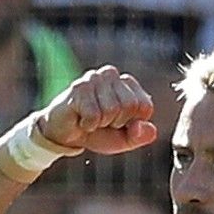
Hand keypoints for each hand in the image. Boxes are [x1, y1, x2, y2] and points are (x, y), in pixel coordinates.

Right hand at [35, 66, 157, 156]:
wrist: (63, 136)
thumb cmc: (96, 133)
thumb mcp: (123, 139)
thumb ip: (140, 135)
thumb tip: (149, 129)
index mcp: (126, 83)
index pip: (145, 106)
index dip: (131, 123)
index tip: (116, 124)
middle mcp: (111, 74)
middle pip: (129, 105)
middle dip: (116, 122)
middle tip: (101, 122)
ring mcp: (94, 78)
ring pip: (112, 110)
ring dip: (100, 124)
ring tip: (90, 120)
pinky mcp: (79, 87)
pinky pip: (94, 115)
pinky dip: (88, 125)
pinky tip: (81, 120)